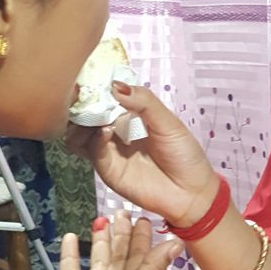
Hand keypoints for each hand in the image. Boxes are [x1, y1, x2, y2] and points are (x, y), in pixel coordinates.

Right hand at [38, 211, 182, 269]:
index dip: (143, 237)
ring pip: (98, 261)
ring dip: (100, 240)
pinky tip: (69, 236)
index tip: (144, 215)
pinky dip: (70, 255)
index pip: (141, 257)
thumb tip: (177, 241)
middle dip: (122, 233)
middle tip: (121, 208)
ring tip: (101, 217)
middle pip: (120, 256)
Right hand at [66, 81, 218, 228]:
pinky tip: (106, 131)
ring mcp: (109, 152)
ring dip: (82, 121)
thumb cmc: (184, 156)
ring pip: (78, 134)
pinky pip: (92, 152)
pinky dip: (94, 139)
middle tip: (86, 93)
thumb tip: (116, 86)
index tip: (93, 77)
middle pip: (85, 116)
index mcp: (129, 117)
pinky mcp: (108, 171)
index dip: (97, 88)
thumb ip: (144, 102)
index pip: (104, 99)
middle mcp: (114, 133)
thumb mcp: (168, 122)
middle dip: (83, 103)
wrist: (191, 192)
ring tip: (97, 114)